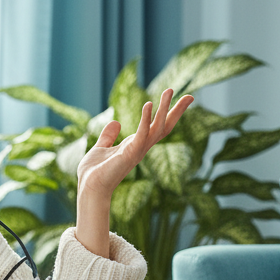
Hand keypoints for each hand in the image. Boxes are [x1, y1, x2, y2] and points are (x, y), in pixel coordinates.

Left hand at [73, 88, 191, 257]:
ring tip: (169, 90)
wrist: (88, 188)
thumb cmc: (93, 173)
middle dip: (176, 112)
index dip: (166, 114)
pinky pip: (142, 134)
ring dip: (164, 109)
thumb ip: (108, 136)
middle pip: (164, 127)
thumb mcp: (100, 148)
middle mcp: (140, 148)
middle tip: (190, 96)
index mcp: (135, 146)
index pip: (156, 127)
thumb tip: (116, 122)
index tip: (178, 99)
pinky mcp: (130, 153)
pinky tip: (148, 104)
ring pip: (157, 128)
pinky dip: (146, 119)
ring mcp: (137, 151)